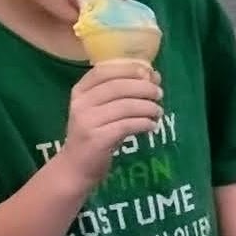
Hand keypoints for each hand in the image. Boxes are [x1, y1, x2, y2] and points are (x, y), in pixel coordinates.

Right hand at [62, 56, 163, 182]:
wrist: (76, 166)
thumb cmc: (94, 132)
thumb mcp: (100, 108)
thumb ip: (121, 91)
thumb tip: (152, 75)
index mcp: (80, 91)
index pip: (103, 71)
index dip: (128, 69)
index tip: (149, 73)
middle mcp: (81, 104)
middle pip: (118, 87)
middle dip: (144, 88)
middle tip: (159, 94)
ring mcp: (87, 122)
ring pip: (126, 106)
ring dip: (148, 107)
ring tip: (158, 112)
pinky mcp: (98, 139)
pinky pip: (127, 125)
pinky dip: (144, 123)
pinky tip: (151, 125)